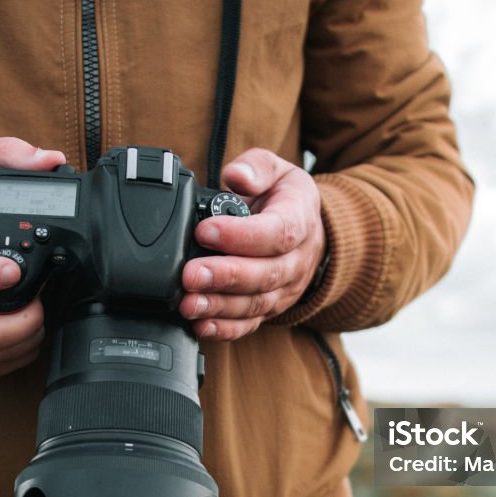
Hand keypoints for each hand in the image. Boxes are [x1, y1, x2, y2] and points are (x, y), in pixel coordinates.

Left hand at [180, 149, 325, 339]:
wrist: (307, 232)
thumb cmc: (285, 200)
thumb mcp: (278, 171)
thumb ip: (257, 167)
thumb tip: (237, 176)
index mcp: (300, 220)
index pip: (278, 232)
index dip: (242, 236)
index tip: (206, 231)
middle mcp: (296, 260)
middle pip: (265, 274)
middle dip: (225, 276)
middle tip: (191, 274)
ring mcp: (284, 289)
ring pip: (255, 303)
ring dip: (219, 306)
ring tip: (188, 302)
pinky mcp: (269, 308)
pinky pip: (250, 324)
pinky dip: (225, 329)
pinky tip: (200, 325)